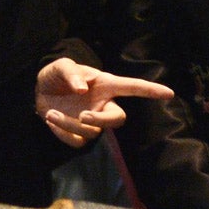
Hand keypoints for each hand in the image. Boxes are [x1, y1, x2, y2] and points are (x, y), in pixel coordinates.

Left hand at [35, 58, 174, 147]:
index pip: (132, 87)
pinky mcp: (80, 134)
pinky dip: (62, 133)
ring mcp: (93, 121)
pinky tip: (51, 120)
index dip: (150, 90)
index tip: (169, 93)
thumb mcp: (61, 66)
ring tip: (51, 112)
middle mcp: (103, 104)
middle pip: (118, 118)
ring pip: (92, 131)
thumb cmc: (57, 75)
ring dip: (69, 123)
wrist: (40, 90)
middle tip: (82, 116)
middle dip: (103, 120)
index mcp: (105, 85)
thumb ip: (71, 73)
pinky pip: (78, 141)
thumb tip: (83, 88)